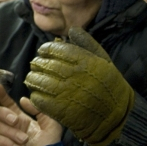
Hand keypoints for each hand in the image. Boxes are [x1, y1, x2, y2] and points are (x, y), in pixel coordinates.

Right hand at [0, 85, 62, 145]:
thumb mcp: (52, 128)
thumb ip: (41, 111)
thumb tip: (23, 100)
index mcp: (22, 122)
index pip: (8, 105)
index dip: (2, 96)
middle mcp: (9, 129)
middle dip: (5, 113)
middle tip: (16, 121)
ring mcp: (0, 140)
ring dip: (10, 131)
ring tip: (23, 141)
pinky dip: (5, 141)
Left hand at [24, 27, 134, 145]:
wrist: (114, 116)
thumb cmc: (109, 85)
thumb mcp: (103, 60)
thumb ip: (87, 43)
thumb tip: (72, 30)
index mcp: (84, 61)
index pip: (56, 50)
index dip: (46, 49)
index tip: (43, 51)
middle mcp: (73, 75)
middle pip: (44, 65)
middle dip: (37, 63)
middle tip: (36, 65)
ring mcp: (65, 93)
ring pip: (38, 81)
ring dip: (32, 79)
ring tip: (33, 78)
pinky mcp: (59, 109)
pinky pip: (39, 99)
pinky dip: (35, 95)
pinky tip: (38, 94)